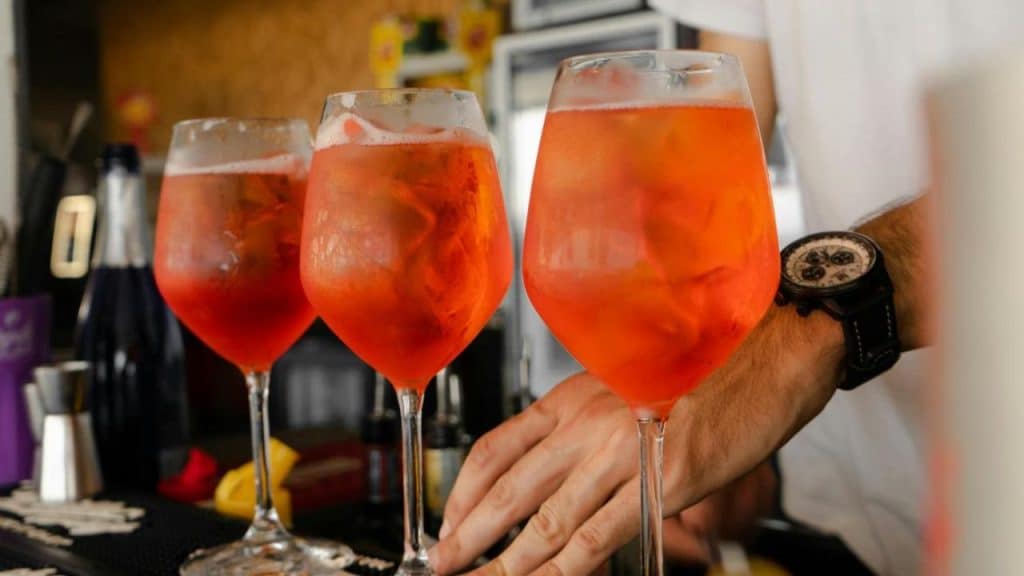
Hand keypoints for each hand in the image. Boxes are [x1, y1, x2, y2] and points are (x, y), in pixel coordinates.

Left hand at [431, 306, 842, 575]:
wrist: (767, 350)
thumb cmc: (702, 365)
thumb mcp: (623, 383)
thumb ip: (586, 424)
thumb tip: (557, 469)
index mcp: (571, 396)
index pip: (496, 448)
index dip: (464, 492)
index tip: (449, 519)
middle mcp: (585, 422)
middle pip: (509, 490)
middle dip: (470, 534)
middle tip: (445, 561)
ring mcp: (621, 454)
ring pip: (547, 520)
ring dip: (510, 561)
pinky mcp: (660, 482)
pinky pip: (600, 534)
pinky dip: (568, 566)